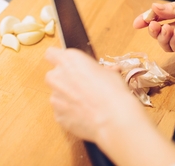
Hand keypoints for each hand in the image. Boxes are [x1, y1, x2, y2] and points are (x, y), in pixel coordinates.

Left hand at [45, 47, 174, 165]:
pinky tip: (86, 112)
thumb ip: (100, 69)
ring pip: (58, 91)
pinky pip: (61, 108)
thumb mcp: (113, 74)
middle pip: (54, 72)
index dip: (60, 56)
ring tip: (88, 101)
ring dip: (68, 94)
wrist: (117, 121)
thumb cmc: (119, 95)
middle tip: (84, 84)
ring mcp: (58, 97)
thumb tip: (103, 71)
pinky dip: (70, 109)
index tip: (64, 59)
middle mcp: (61, 76)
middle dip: (66, 76)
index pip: (55, 52)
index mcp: (73, 61)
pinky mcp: (59, 114)